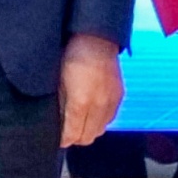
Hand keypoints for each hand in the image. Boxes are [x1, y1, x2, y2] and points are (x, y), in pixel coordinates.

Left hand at [60, 34, 124, 151]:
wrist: (96, 38)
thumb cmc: (71, 56)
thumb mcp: (58, 82)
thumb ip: (60, 106)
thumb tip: (59, 124)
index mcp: (81, 102)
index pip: (72, 135)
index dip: (63, 139)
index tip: (58, 138)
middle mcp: (99, 105)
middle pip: (88, 137)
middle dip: (76, 137)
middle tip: (67, 130)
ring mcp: (111, 101)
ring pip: (100, 130)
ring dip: (89, 129)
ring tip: (79, 120)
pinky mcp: (119, 96)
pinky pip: (110, 118)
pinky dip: (100, 119)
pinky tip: (92, 110)